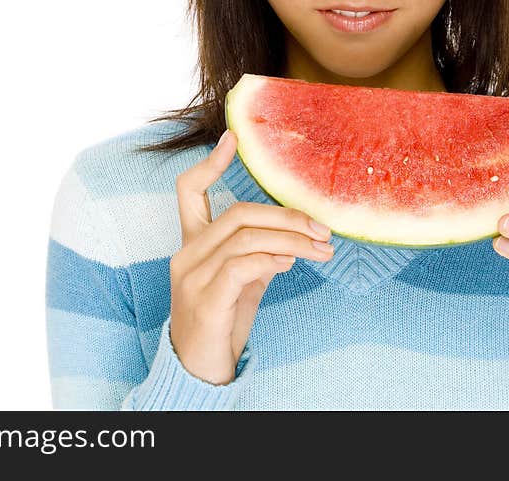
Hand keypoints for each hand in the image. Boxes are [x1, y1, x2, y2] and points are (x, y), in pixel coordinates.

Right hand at [169, 129, 334, 384]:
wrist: (198, 370)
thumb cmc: (221, 323)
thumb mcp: (243, 284)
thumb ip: (259, 256)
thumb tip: (292, 241)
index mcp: (192, 244)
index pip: (188, 191)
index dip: (210, 164)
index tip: (233, 139)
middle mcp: (187, 254)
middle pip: (236, 212)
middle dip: (285, 216)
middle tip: (322, 228)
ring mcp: (192, 276)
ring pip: (245, 237)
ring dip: (291, 240)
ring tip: (321, 249)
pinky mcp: (206, 300)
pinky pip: (241, 266)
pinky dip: (271, 259)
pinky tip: (291, 263)